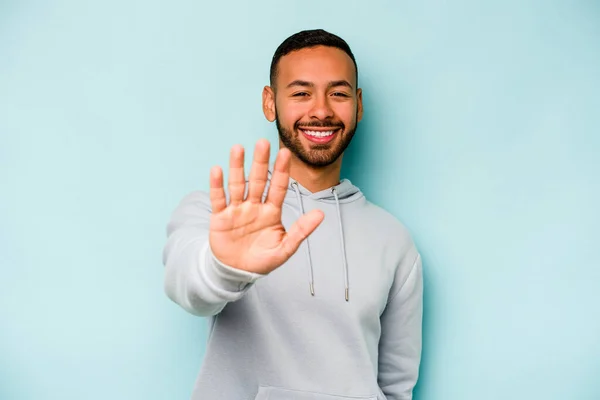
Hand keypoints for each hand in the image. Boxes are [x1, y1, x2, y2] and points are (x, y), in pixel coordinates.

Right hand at [208, 139, 323, 273]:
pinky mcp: (220, 217)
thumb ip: (301, 231)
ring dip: (237, 167)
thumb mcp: (285, 248)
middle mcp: (255, 206)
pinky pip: (219, 199)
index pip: (278, 187)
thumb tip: (321, 214)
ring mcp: (237, 209)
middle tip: (263, 142)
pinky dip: (217, 185)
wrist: (237, 272)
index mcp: (272, 211)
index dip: (281, 171)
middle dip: (260, 162)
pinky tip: (217, 170)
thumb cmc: (263, 260)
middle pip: (258, 180)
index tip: (285, 153)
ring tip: (238, 148)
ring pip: (237, 184)